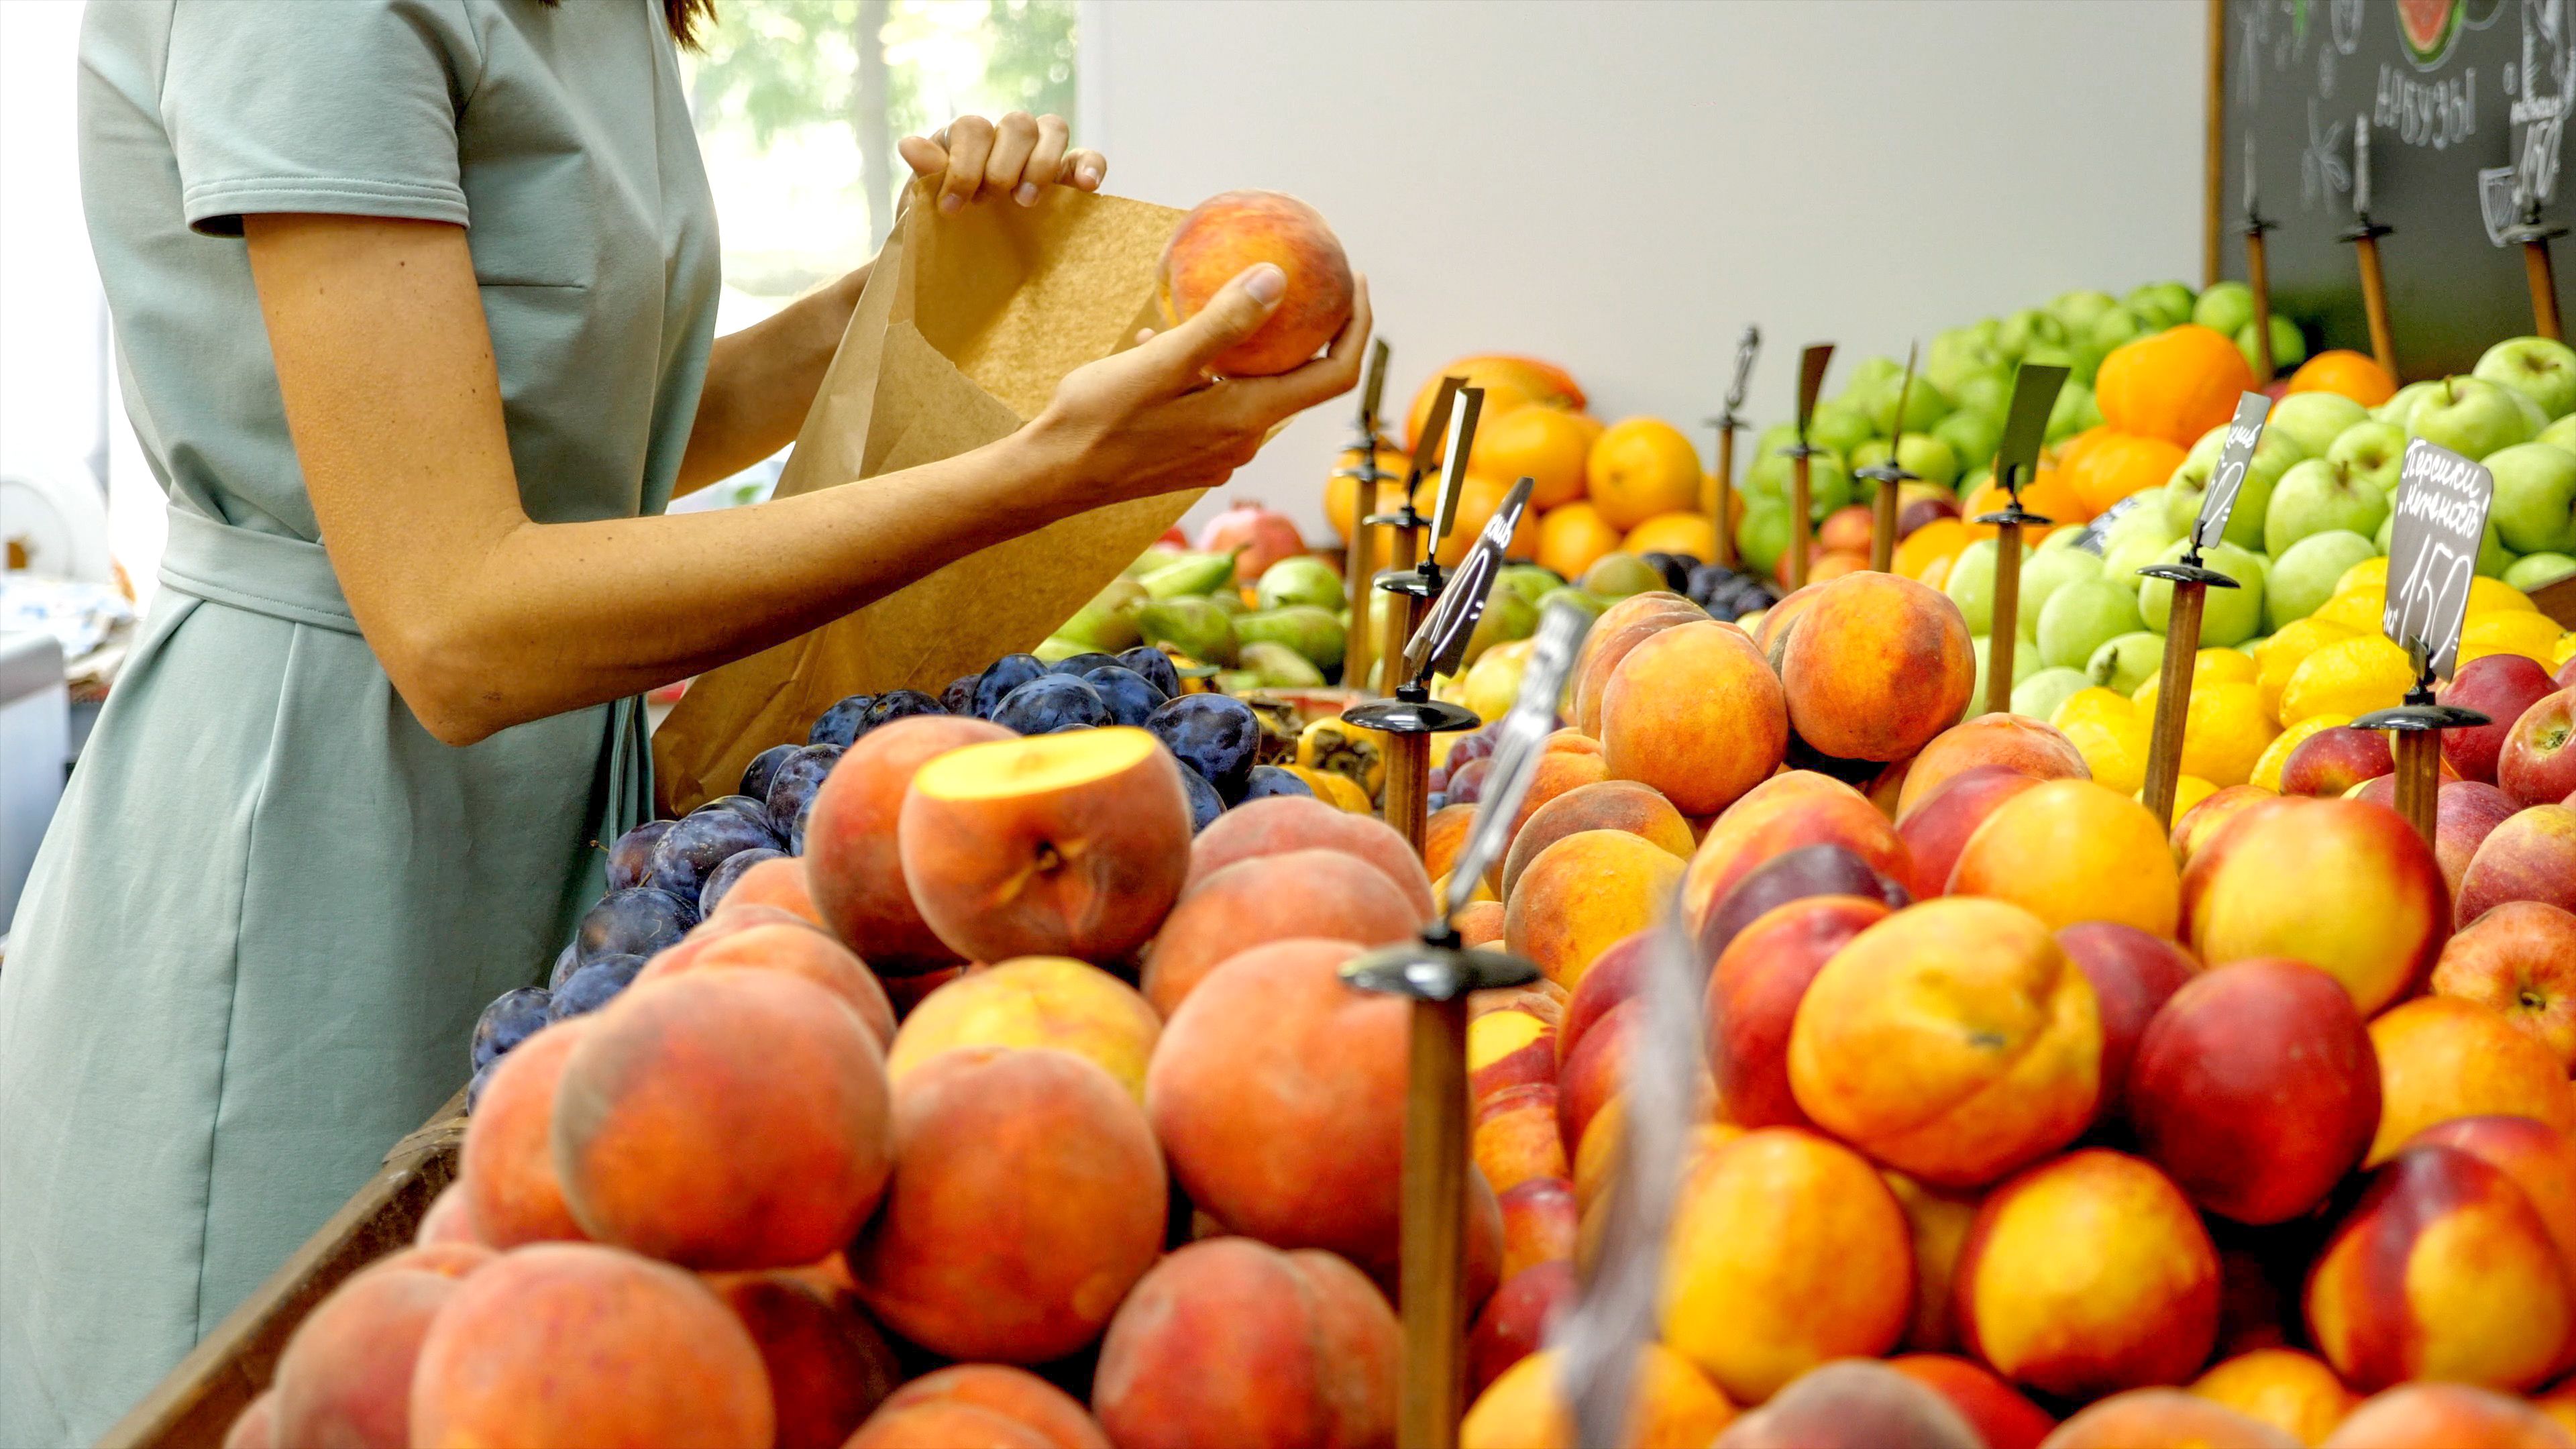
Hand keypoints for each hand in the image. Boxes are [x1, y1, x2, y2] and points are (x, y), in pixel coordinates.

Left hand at [899, 112, 1105, 213]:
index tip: (953, 208)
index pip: (974, 129)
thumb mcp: (924, 204)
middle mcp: (1002, 137)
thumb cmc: (938, 225)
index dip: (964, 166)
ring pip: (1052, 129)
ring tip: (1026, 203)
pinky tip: (1086, 187)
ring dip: (1042, 165)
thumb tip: (910, 144)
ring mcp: (1037, 152)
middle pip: (1017, 124)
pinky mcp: (1065, 175)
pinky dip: (1090, 166)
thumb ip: (926, 174)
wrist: (953, 255)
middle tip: (992, 202)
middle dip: (1003, 166)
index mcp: (965, 138)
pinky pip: (1085, 158)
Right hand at [1022, 265, 1371, 510]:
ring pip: (1251, 391)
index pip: (1333, 374)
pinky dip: (1208, 372)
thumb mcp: (1161, 363)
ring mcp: (1218, 455)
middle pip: (1299, 382)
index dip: (1356, 328)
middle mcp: (1243, 442)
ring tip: (1210, 305)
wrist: (1050, 479)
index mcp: (1247, 417)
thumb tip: (1277, 280)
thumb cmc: (1097, 420)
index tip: (1354, 284)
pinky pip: (1217, 405)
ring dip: (1243, 350)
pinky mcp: (1192, 460)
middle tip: (1296, 281)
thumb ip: (1222, 324)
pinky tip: (1164, 347)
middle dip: (1305, 332)